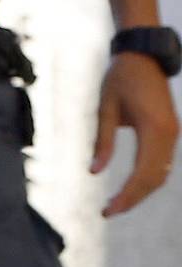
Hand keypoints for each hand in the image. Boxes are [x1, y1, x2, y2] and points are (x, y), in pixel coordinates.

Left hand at [92, 49, 178, 216]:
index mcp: (153, 129)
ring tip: (118, 203)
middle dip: (133, 199)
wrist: (143, 55)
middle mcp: (169, 135)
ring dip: (142, 191)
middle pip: (155, 179)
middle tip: (109, 211)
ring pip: (162, 173)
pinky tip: (132, 186)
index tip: (108, 210)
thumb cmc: (120, 78)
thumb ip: (102, 142)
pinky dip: (149, 178)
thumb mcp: (105, 108)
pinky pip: (163, 162)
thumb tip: (93, 172)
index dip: (127, 196)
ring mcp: (174, 133)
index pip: (142, 175)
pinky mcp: (171, 131)